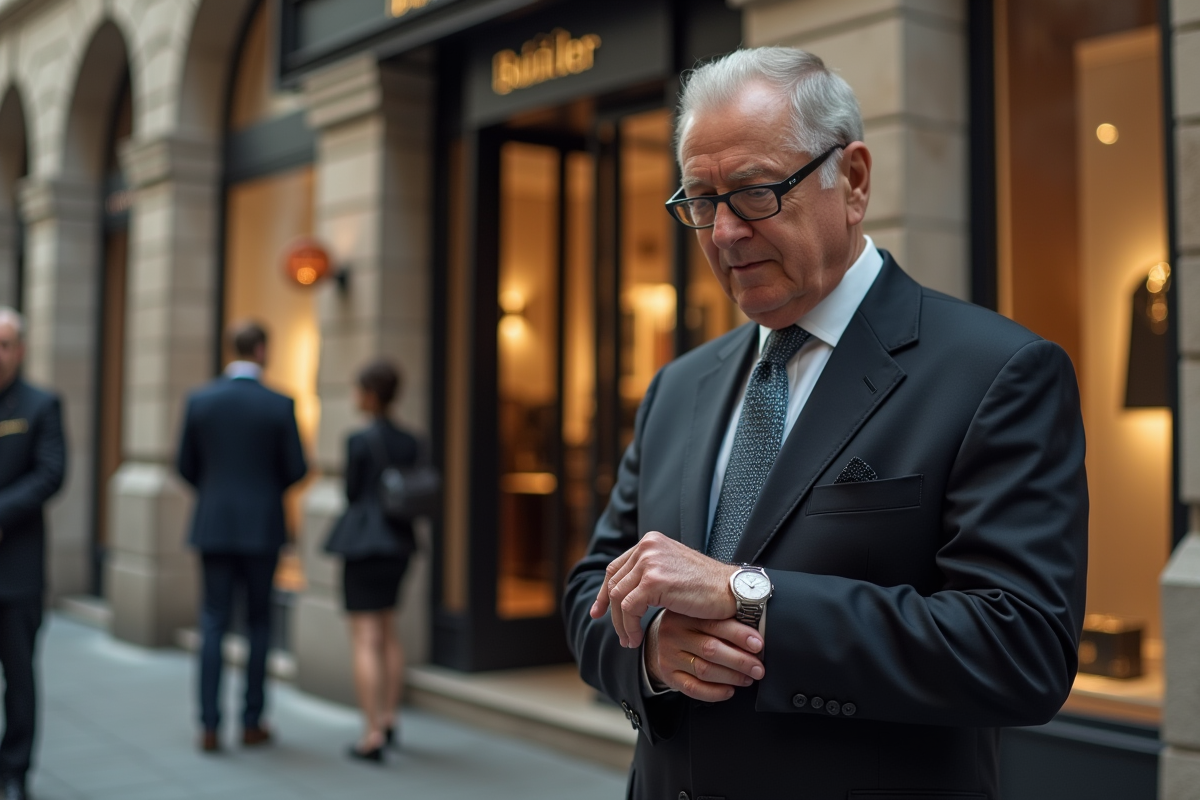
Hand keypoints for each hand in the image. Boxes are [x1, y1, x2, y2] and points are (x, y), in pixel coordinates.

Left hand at [590, 531, 737, 647]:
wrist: (733, 590)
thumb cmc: (709, 587)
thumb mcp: (673, 571)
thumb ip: (651, 574)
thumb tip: (626, 592)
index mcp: (651, 542)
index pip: (616, 568)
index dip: (604, 592)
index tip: (599, 612)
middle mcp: (647, 546)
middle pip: (614, 582)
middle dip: (612, 612)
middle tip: (620, 634)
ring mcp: (650, 561)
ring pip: (617, 597)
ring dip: (621, 623)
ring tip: (630, 641)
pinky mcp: (653, 580)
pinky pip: (628, 607)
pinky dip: (629, 626)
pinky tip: (637, 639)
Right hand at [646, 610, 763, 701]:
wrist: (660, 639)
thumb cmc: (690, 627)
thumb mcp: (702, 615)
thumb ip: (724, 620)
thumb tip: (755, 635)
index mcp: (686, 614)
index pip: (716, 624)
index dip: (740, 636)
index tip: (758, 645)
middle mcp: (674, 634)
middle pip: (710, 649)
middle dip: (740, 661)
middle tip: (758, 668)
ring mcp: (669, 656)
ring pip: (704, 670)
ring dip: (731, 677)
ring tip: (747, 679)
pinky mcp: (668, 675)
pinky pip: (693, 688)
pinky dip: (714, 692)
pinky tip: (729, 690)